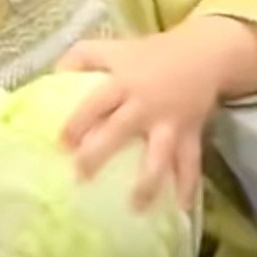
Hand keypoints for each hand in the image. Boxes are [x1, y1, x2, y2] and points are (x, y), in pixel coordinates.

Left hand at [56, 30, 218, 209]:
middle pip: (119, 132)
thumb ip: (80, 58)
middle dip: (99, 154)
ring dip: (148, 182)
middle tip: (81, 177)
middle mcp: (144, 106)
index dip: (76, 124)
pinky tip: (180, 207)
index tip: (60, 145)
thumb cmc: (149, 54)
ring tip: (136, 207)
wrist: (204, 54)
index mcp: (122, 84)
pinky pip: (190, 162)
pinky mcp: (191, 134)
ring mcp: (169, 123)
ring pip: (159, 155)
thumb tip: (52, 77)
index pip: (94, 105)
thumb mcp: (113, 48)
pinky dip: (187, 185)